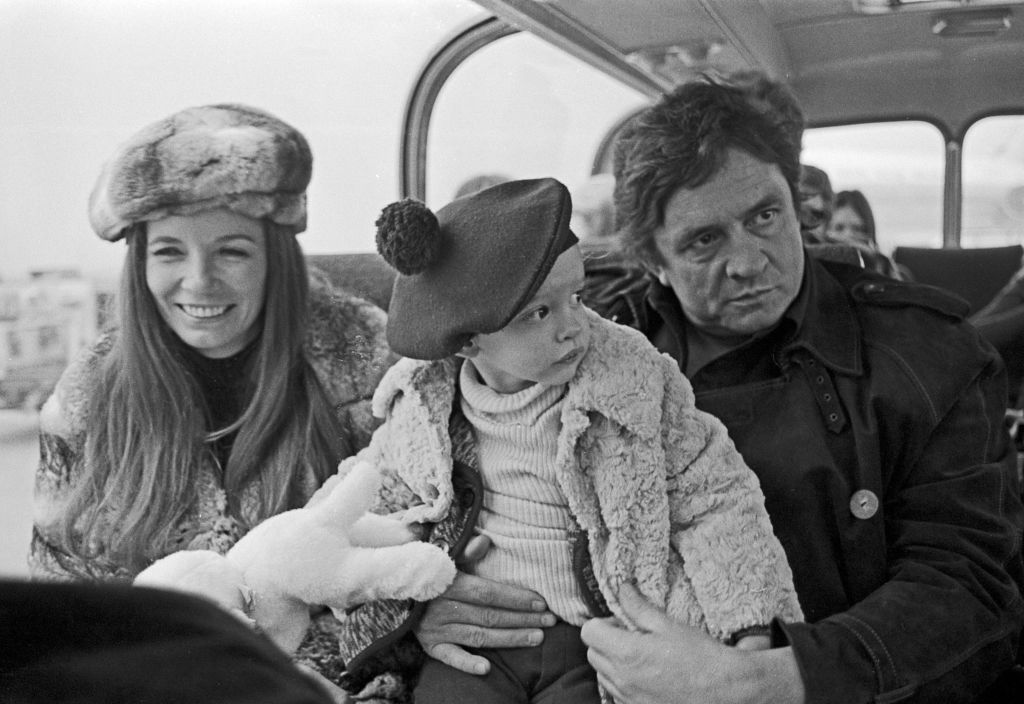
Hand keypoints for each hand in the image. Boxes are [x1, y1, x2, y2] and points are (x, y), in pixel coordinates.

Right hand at [413, 535, 554, 674]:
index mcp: (451, 584)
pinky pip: (450, 657)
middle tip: (550, 621)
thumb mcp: (445, 559)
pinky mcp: (431, 646)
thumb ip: (467, 553)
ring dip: (510, 638)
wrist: (396, 589)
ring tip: (537, 638)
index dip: (516, 598)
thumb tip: (485, 540)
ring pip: (479, 636)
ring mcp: (437, 629)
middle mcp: (444, 608)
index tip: (541, 602)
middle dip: (523, 619)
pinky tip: (487, 668)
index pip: (489, 593)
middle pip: (490, 616)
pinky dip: (467, 663)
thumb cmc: (430, 573)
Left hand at [580, 583, 804, 703]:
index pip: (589, 632)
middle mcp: (622, 678)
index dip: (603, 623)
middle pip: (592, 653)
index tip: (622, 623)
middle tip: (631, 636)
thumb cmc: (699, 655)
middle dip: (605, 640)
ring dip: (612, 662)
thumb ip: (638, 607)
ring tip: (640, 656)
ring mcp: (627, 698)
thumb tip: (622, 589)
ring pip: (601, 674)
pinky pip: (615, 692)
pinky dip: (622, 681)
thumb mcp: (668, 624)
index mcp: (627, 653)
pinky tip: (645, 674)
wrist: (724, 690)